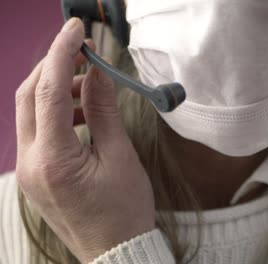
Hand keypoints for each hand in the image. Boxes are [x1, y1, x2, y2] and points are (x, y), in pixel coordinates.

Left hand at [15, 17, 155, 262]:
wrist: (115, 251)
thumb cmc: (124, 210)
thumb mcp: (120, 156)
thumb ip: (104, 110)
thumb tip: (97, 73)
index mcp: (53, 160)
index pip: (48, 91)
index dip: (63, 53)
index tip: (77, 29)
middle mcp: (29, 164)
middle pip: (28, 96)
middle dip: (53, 67)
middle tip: (83, 53)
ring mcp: (26, 170)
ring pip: (29, 112)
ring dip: (55, 90)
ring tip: (89, 87)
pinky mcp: (34, 174)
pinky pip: (37, 131)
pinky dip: (56, 113)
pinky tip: (82, 114)